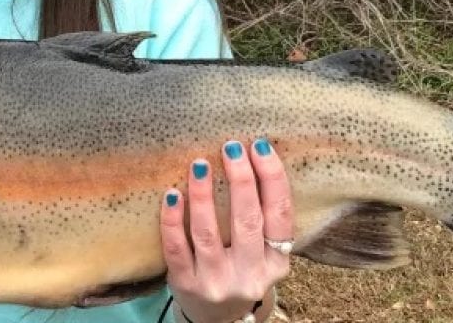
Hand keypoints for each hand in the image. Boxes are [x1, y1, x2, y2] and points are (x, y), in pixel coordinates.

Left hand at [160, 138, 292, 322]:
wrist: (217, 319)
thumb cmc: (241, 270)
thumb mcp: (262, 252)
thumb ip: (262, 217)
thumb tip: (252, 155)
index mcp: (276, 262)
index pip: (280, 214)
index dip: (272, 178)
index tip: (260, 146)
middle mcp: (249, 274)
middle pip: (247, 221)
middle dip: (240, 180)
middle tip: (231, 147)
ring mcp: (216, 282)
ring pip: (208, 234)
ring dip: (203, 195)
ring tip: (200, 165)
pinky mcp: (185, 284)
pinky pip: (176, 248)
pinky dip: (172, 220)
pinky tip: (172, 194)